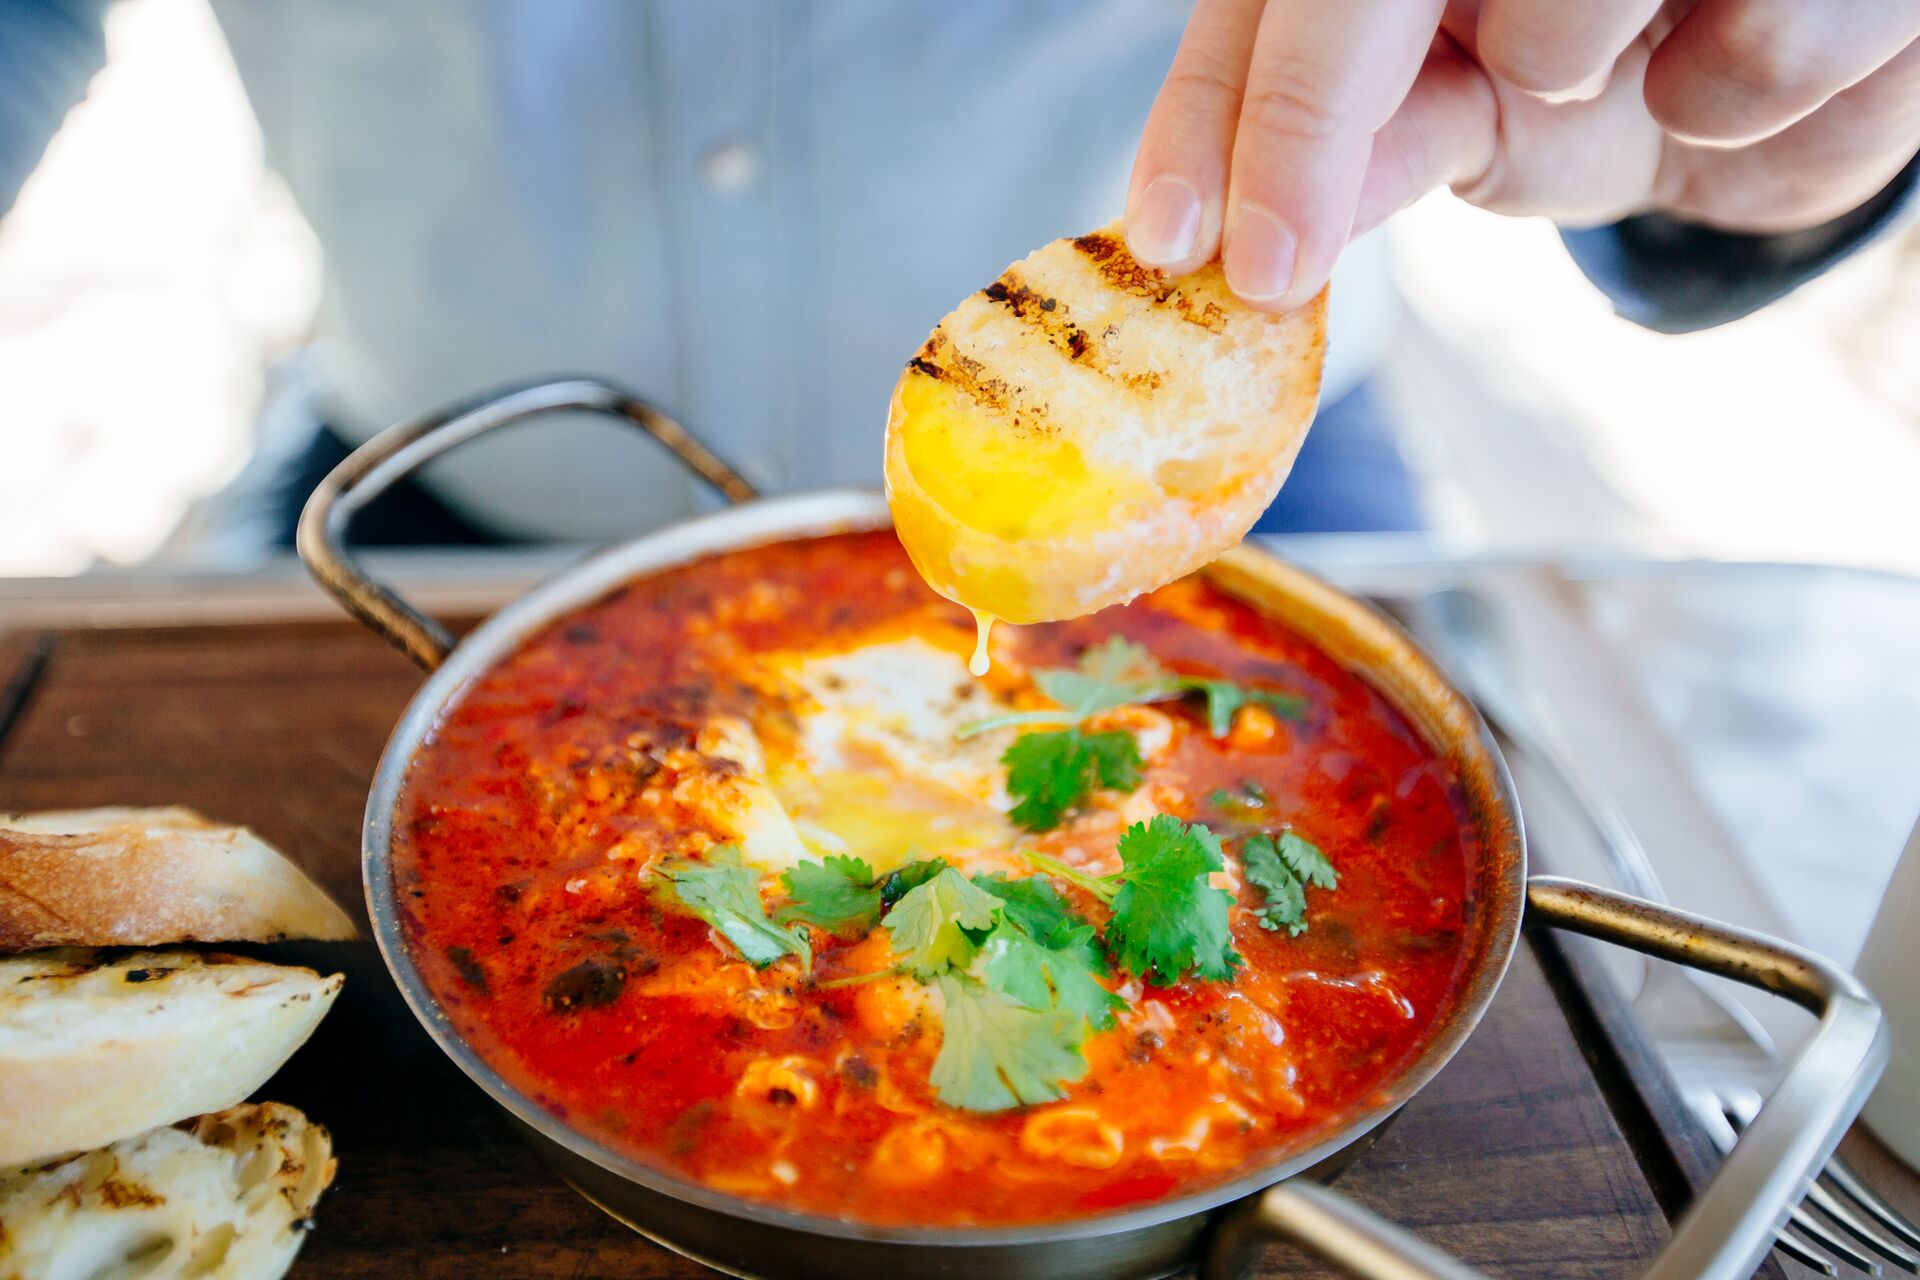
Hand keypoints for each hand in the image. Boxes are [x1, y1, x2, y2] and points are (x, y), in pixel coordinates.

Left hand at [1125, 0, 1919, 310]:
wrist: (1782, 54)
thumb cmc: (1596, 71)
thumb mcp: (1464, 113)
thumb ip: (1368, 140)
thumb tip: (1248, 238)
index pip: (1270, 5)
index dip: (1211, 119)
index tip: (1173, 242)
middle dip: (1303, 131)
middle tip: (1269, 266)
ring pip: (1555, 33)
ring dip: (1573, 83)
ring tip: (1627, 57)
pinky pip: (1740, 58)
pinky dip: (1728, 93)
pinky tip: (1724, 46)